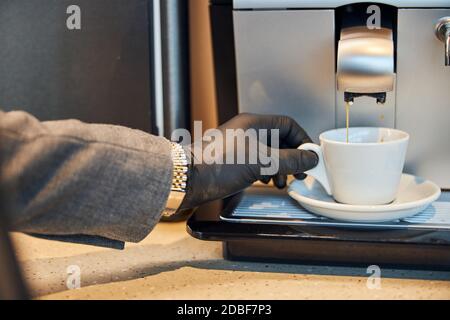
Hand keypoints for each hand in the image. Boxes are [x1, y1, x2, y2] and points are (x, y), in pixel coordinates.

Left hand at [180, 113, 317, 208]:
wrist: (189, 178)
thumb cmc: (219, 164)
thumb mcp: (261, 162)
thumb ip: (289, 160)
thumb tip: (310, 158)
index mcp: (254, 123)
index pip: (288, 125)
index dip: (302, 140)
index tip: (309, 157)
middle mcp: (247, 131)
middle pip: (279, 140)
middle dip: (292, 158)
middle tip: (299, 173)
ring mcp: (240, 146)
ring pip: (269, 153)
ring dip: (280, 167)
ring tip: (282, 182)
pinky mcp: (234, 160)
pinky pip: (258, 162)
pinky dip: (266, 172)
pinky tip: (266, 182)